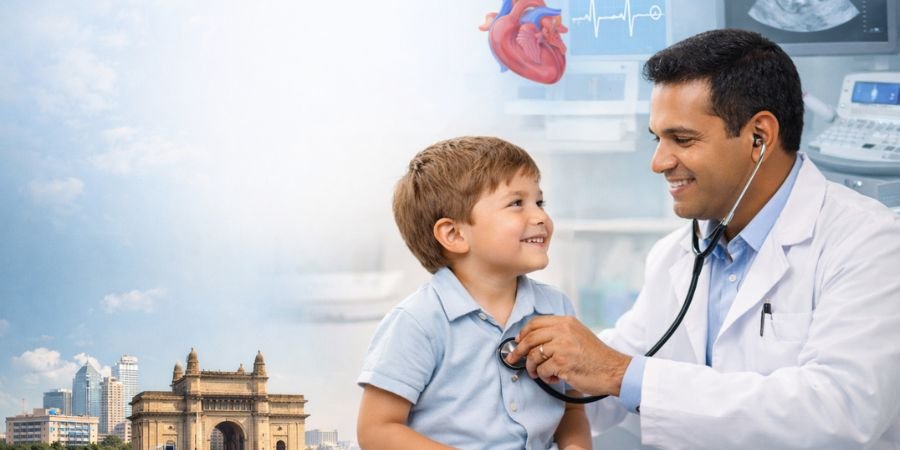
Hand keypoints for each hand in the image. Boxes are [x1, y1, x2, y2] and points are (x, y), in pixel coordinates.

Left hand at [506, 316, 630, 396]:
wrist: (613, 370)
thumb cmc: (595, 356)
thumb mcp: (577, 335)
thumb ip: (558, 333)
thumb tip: (531, 339)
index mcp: (566, 322)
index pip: (535, 323)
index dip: (523, 333)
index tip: (517, 342)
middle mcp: (563, 330)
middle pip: (529, 338)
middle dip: (518, 351)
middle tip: (513, 360)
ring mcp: (562, 346)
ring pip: (533, 355)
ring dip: (531, 367)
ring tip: (537, 373)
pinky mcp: (562, 363)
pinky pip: (542, 370)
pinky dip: (544, 377)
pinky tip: (552, 379)